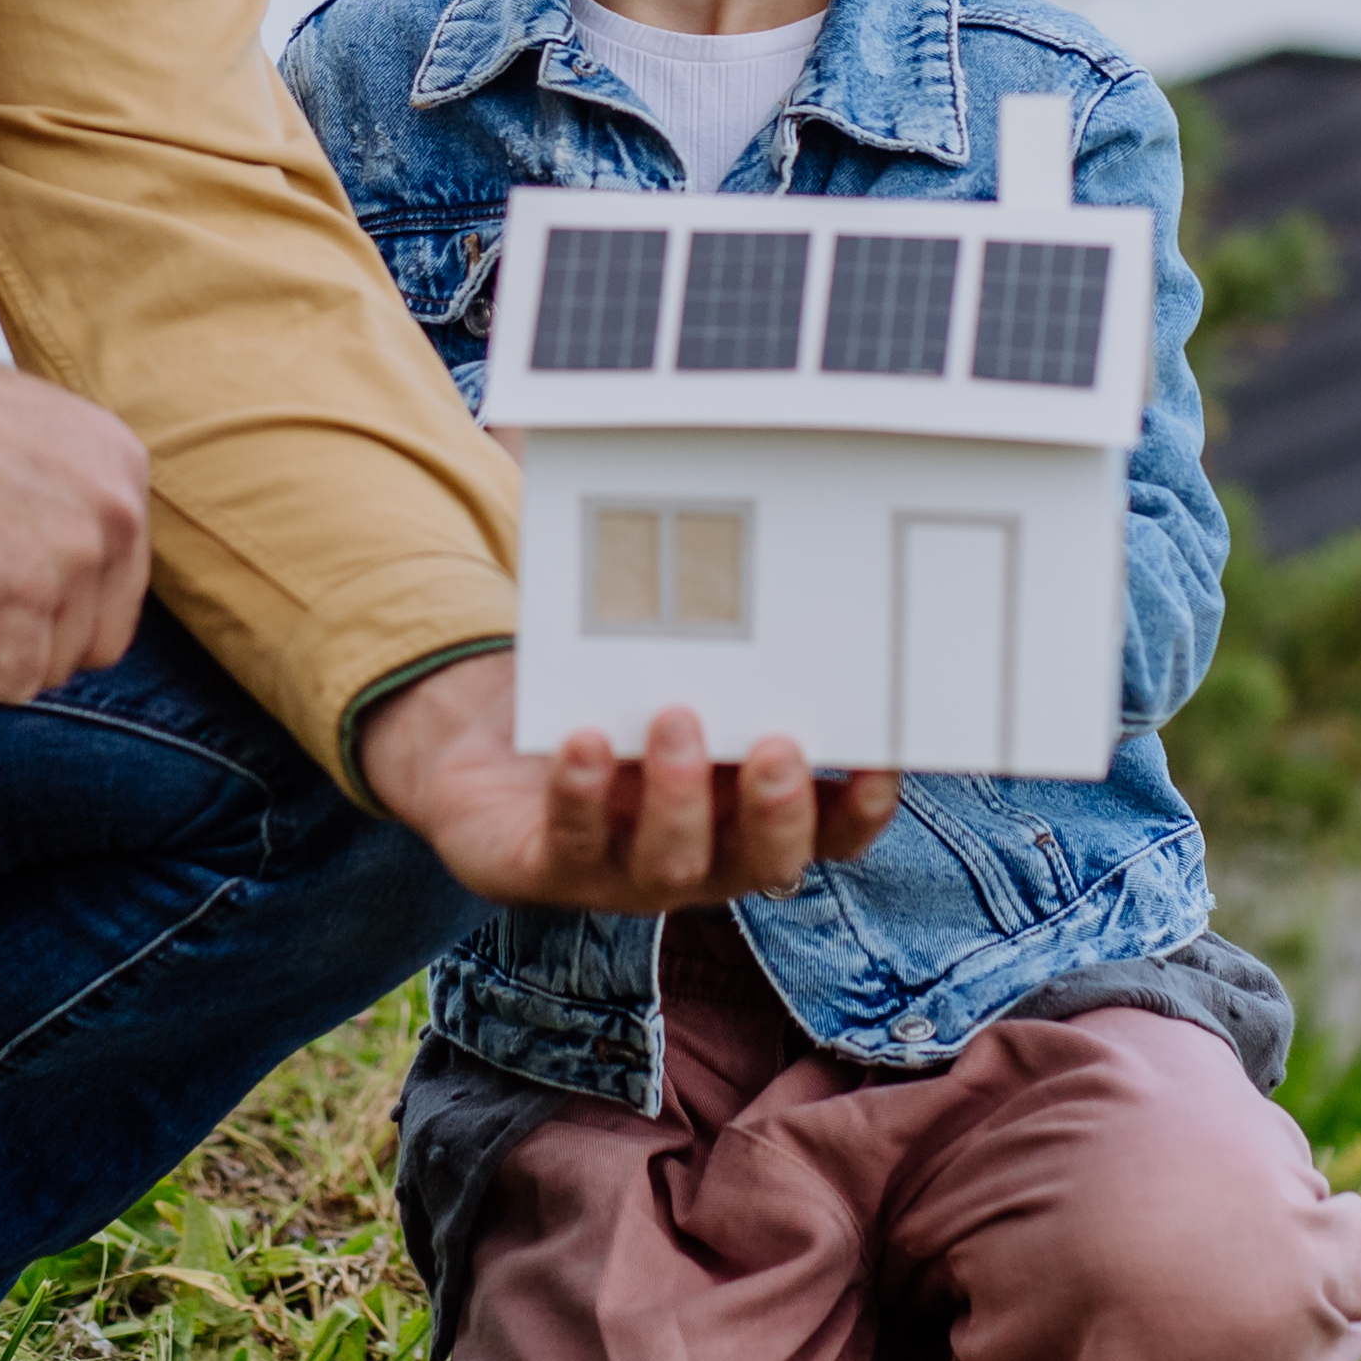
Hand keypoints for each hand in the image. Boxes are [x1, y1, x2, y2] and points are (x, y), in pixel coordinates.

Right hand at [0, 295, 152, 702]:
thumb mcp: (30, 444)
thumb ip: (65, 508)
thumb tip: (63, 590)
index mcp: (123, 467)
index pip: (119, 585)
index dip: (52, 595)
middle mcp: (119, 512)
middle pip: (99, 640)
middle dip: (32, 633)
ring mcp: (77, 558)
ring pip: (50, 667)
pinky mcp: (24, 601)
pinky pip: (7, 684)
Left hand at [357, 653, 896, 910]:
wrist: (480, 746)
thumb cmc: (596, 694)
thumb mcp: (659, 658)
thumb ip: (710, 614)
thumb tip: (747, 489)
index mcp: (744, 810)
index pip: (827, 831)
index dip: (859, 810)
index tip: (880, 760)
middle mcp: (699, 854)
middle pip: (764, 861)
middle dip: (777, 811)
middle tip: (777, 748)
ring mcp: (622, 871)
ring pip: (671, 864)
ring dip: (679, 798)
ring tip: (675, 718)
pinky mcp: (545, 870)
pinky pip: (571, 843)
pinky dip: (581, 795)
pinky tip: (587, 741)